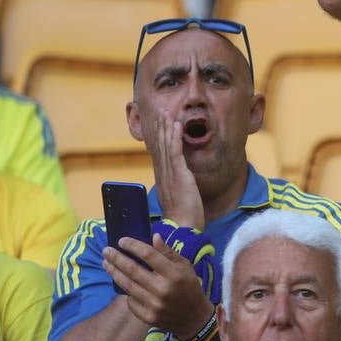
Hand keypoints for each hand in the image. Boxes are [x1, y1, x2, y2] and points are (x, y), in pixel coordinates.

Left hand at [103, 233, 214, 339]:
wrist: (194, 317)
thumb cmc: (189, 286)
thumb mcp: (185, 266)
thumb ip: (168, 252)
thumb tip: (154, 236)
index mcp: (174, 274)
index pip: (149, 255)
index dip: (133, 246)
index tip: (122, 241)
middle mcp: (163, 289)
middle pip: (133, 270)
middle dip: (117, 258)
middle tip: (106, 250)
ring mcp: (154, 305)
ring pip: (127, 285)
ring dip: (114, 272)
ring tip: (106, 263)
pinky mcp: (147, 317)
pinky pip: (130, 300)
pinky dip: (126, 290)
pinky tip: (122, 282)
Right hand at [147, 110, 204, 228]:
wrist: (182, 228)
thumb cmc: (183, 217)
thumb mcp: (179, 197)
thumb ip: (177, 187)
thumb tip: (180, 182)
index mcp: (162, 178)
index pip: (158, 153)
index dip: (158, 137)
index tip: (157, 124)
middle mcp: (163, 174)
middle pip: (160, 146)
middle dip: (160, 128)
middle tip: (159, 112)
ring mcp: (170, 174)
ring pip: (166, 146)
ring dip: (166, 128)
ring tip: (166, 113)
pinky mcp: (179, 175)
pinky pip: (176, 152)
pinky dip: (175, 137)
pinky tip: (176, 125)